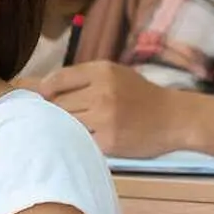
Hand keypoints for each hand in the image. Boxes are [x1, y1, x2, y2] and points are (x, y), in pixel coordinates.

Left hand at [30, 61, 179, 156]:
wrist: (176, 118)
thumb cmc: (140, 96)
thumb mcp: (115, 75)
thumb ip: (80, 78)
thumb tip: (38, 86)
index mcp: (102, 72)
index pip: (56, 80)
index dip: (42, 90)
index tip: (40, 98)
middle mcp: (102, 92)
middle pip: (57, 104)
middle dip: (55, 112)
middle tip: (63, 116)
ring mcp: (105, 118)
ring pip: (66, 123)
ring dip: (66, 127)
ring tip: (79, 126)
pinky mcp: (109, 141)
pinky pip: (80, 141)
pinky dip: (80, 141)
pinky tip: (90, 139)